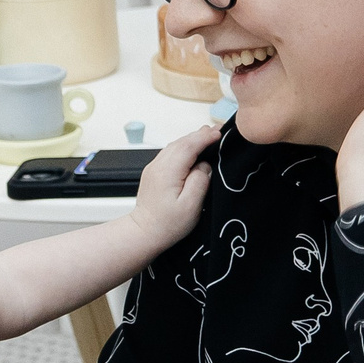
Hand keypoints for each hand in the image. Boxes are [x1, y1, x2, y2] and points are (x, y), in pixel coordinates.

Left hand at [122, 122, 218, 251]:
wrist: (144, 232)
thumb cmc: (168, 224)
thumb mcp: (190, 206)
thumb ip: (199, 182)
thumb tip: (204, 165)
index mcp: (168, 171)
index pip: (188, 146)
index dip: (205, 138)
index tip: (219, 133)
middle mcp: (158, 165)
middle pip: (181, 143)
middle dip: (200, 135)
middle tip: (218, 130)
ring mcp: (154, 167)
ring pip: (174, 146)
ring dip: (191, 140)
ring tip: (208, 135)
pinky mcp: (153, 172)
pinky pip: (170, 153)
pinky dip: (183, 147)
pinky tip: (193, 149)